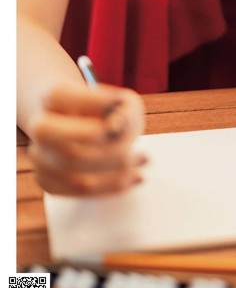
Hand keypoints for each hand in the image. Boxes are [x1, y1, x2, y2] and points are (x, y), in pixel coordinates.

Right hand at [27, 82, 145, 195]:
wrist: (82, 125)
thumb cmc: (106, 110)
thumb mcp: (121, 100)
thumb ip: (125, 108)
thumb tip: (116, 127)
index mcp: (51, 99)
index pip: (59, 96)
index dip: (90, 99)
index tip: (118, 98)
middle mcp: (39, 128)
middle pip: (66, 148)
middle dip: (109, 152)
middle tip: (136, 146)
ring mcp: (40, 157)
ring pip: (76, 176)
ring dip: (117, 172)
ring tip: (143, 160)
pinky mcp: (48, 181)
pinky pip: (79, 191)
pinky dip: (112, 185)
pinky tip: (134, 176)